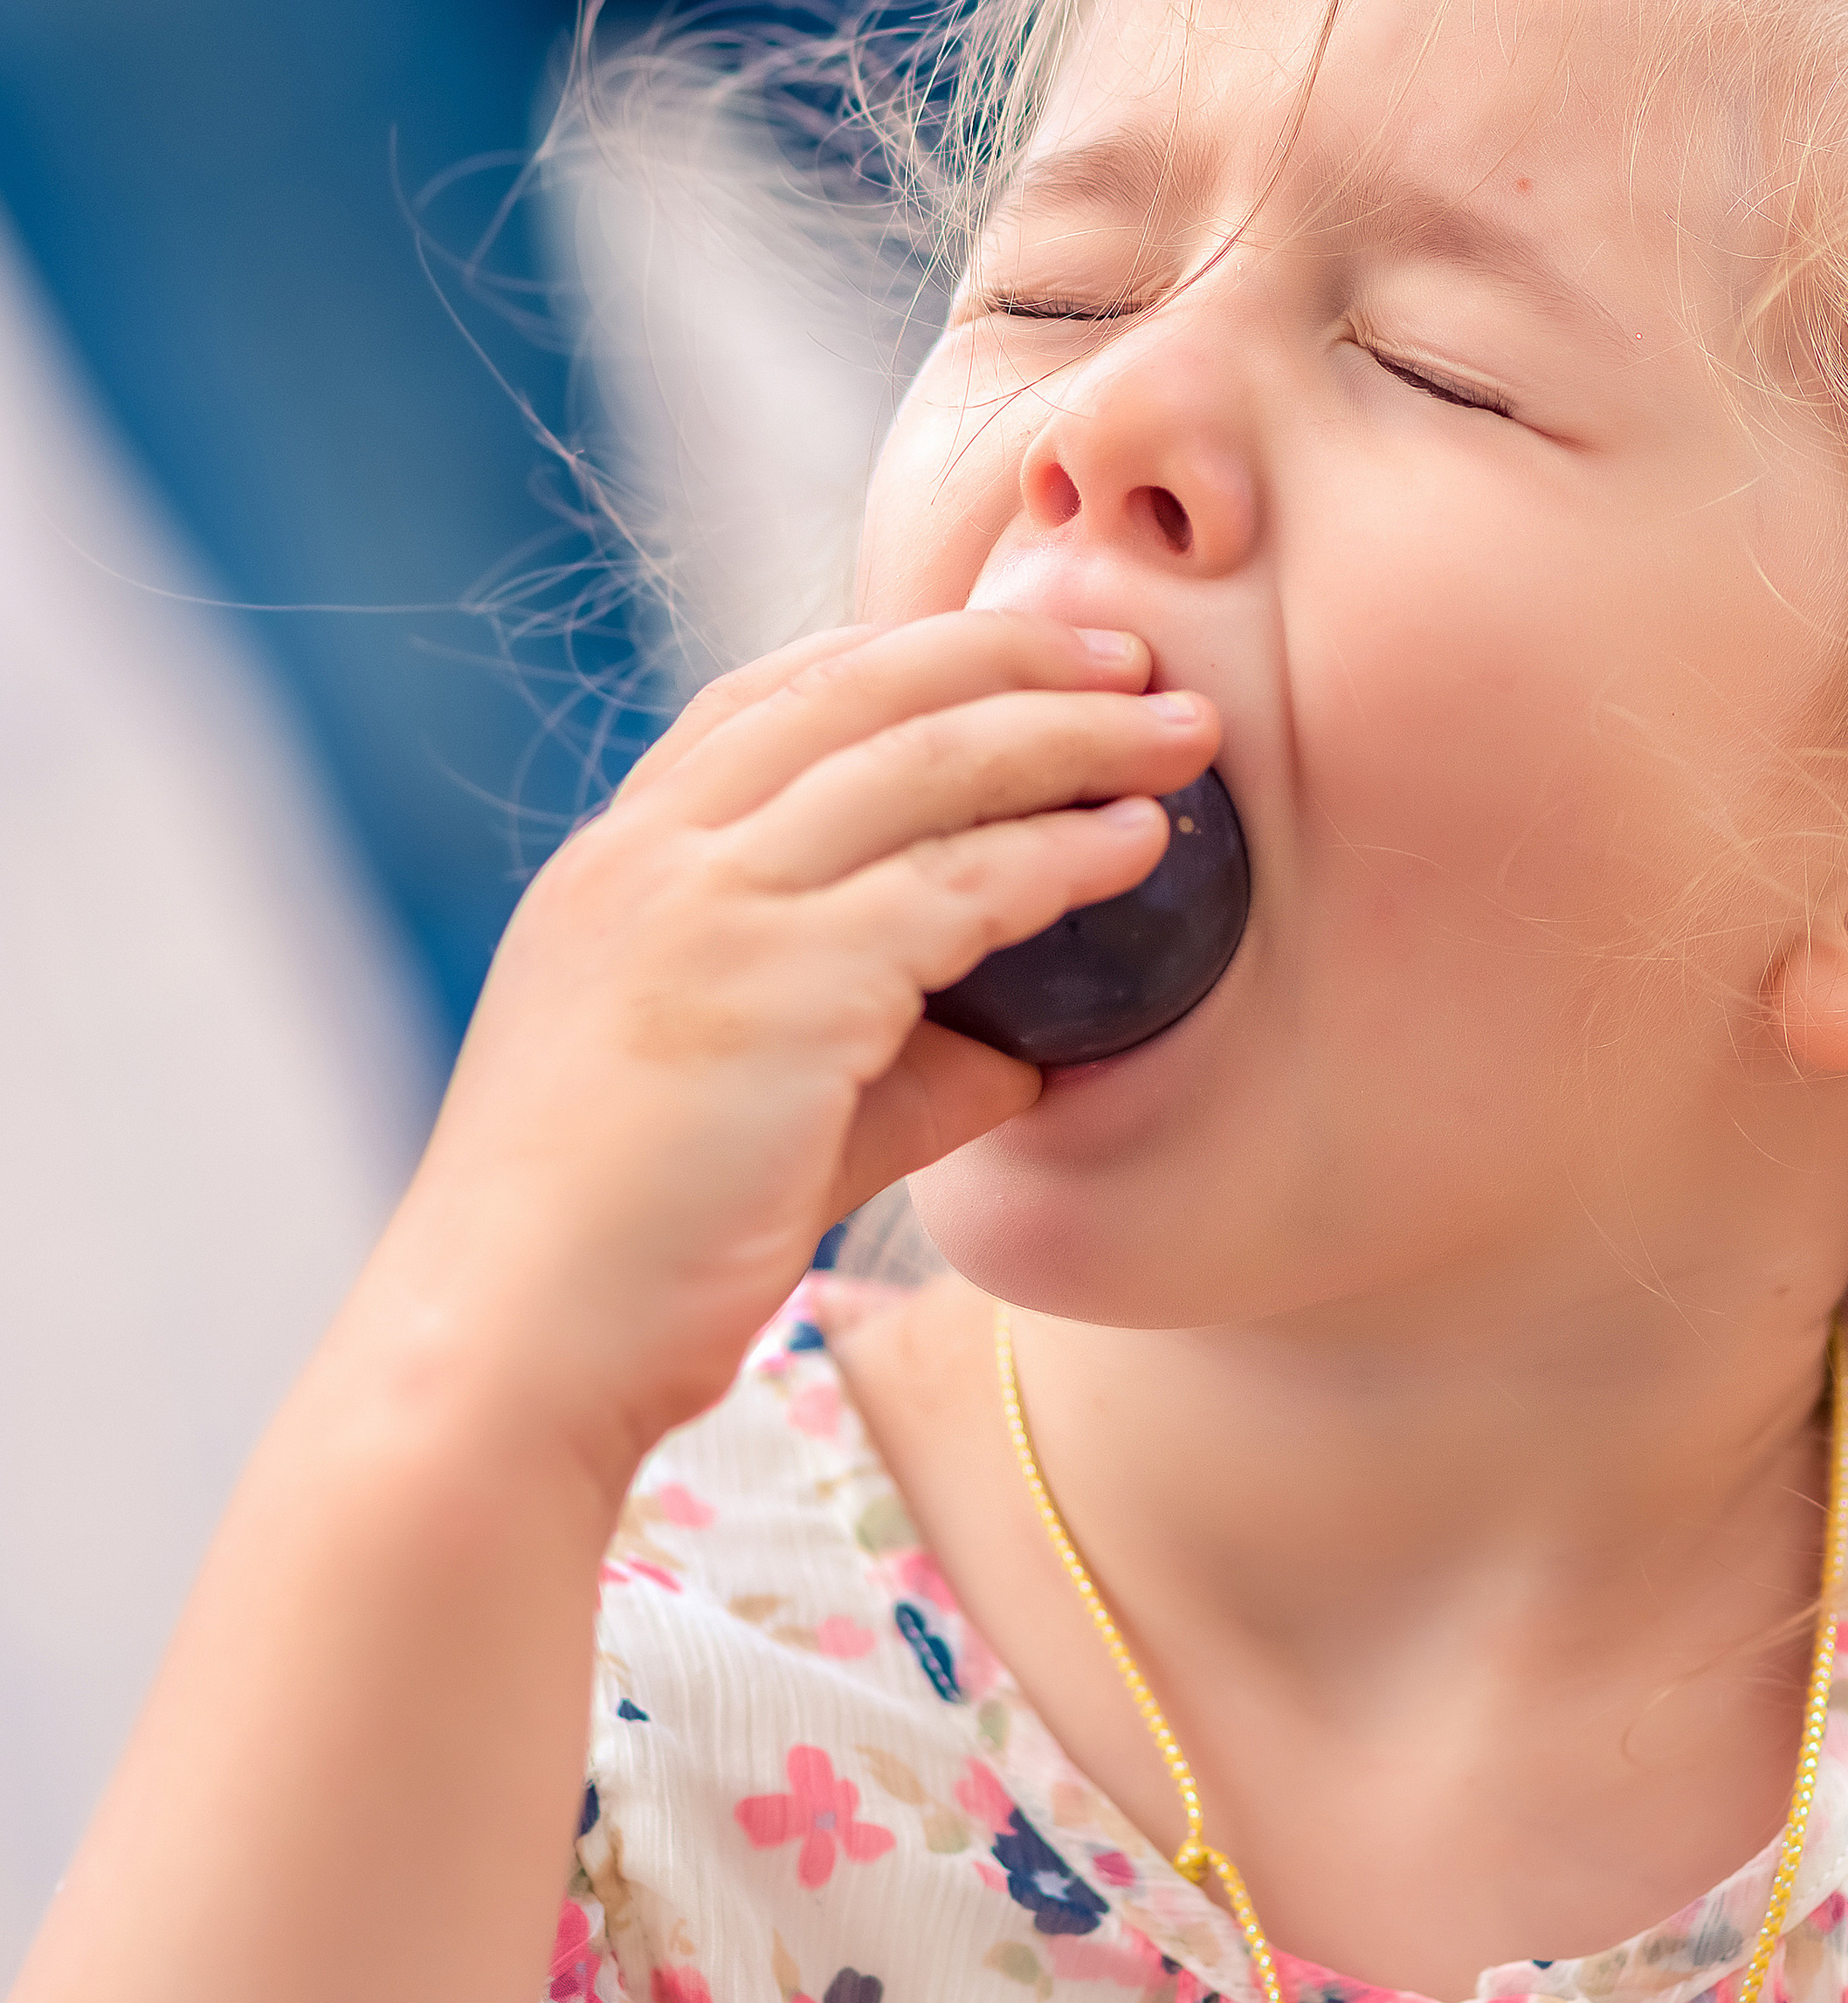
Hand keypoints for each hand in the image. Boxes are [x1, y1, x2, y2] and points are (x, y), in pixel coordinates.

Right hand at [366, 615, 1212, 1495]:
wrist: (507, 1350)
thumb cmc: (614, 1257)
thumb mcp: (734, 1112)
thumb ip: (876, 1064)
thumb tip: (1019, 1059)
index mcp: (617, 862)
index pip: (770, 697)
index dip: (906, 653)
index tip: (1018, 652)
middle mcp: (653, 854)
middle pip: (862, 690)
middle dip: (1014, 653)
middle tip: (1134, 655)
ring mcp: (709, 906)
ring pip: (927, 760)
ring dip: (1073, 733)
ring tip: (1183, 732)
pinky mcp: (780, 983)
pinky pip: (958, 884)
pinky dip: (1062, 854)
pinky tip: (1138, 848)